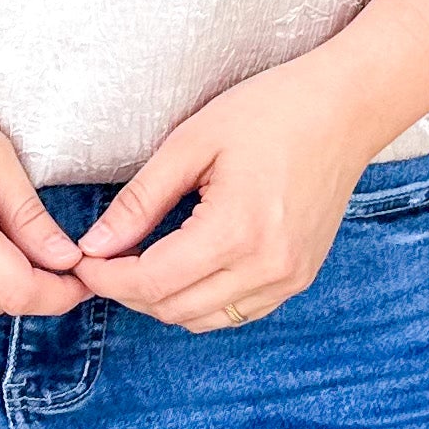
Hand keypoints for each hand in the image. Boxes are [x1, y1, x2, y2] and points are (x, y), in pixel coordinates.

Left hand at [77, 53, 379, 333]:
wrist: (347, 109)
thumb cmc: (272, 111)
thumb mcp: (192, 143)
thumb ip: (141, 200)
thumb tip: (96, 244)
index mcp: (238, 230)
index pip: (152, 282)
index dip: (106, 278)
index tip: (81, 259)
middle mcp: (268, 267)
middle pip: (173, 308)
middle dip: (128, 291)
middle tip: (104, 257)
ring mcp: (289, 278)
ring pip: (203, 320)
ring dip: (163, 300)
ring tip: (140, 261)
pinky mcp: (299, 277)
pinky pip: (236, 312)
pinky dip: (201, 300)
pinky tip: (185, 266)